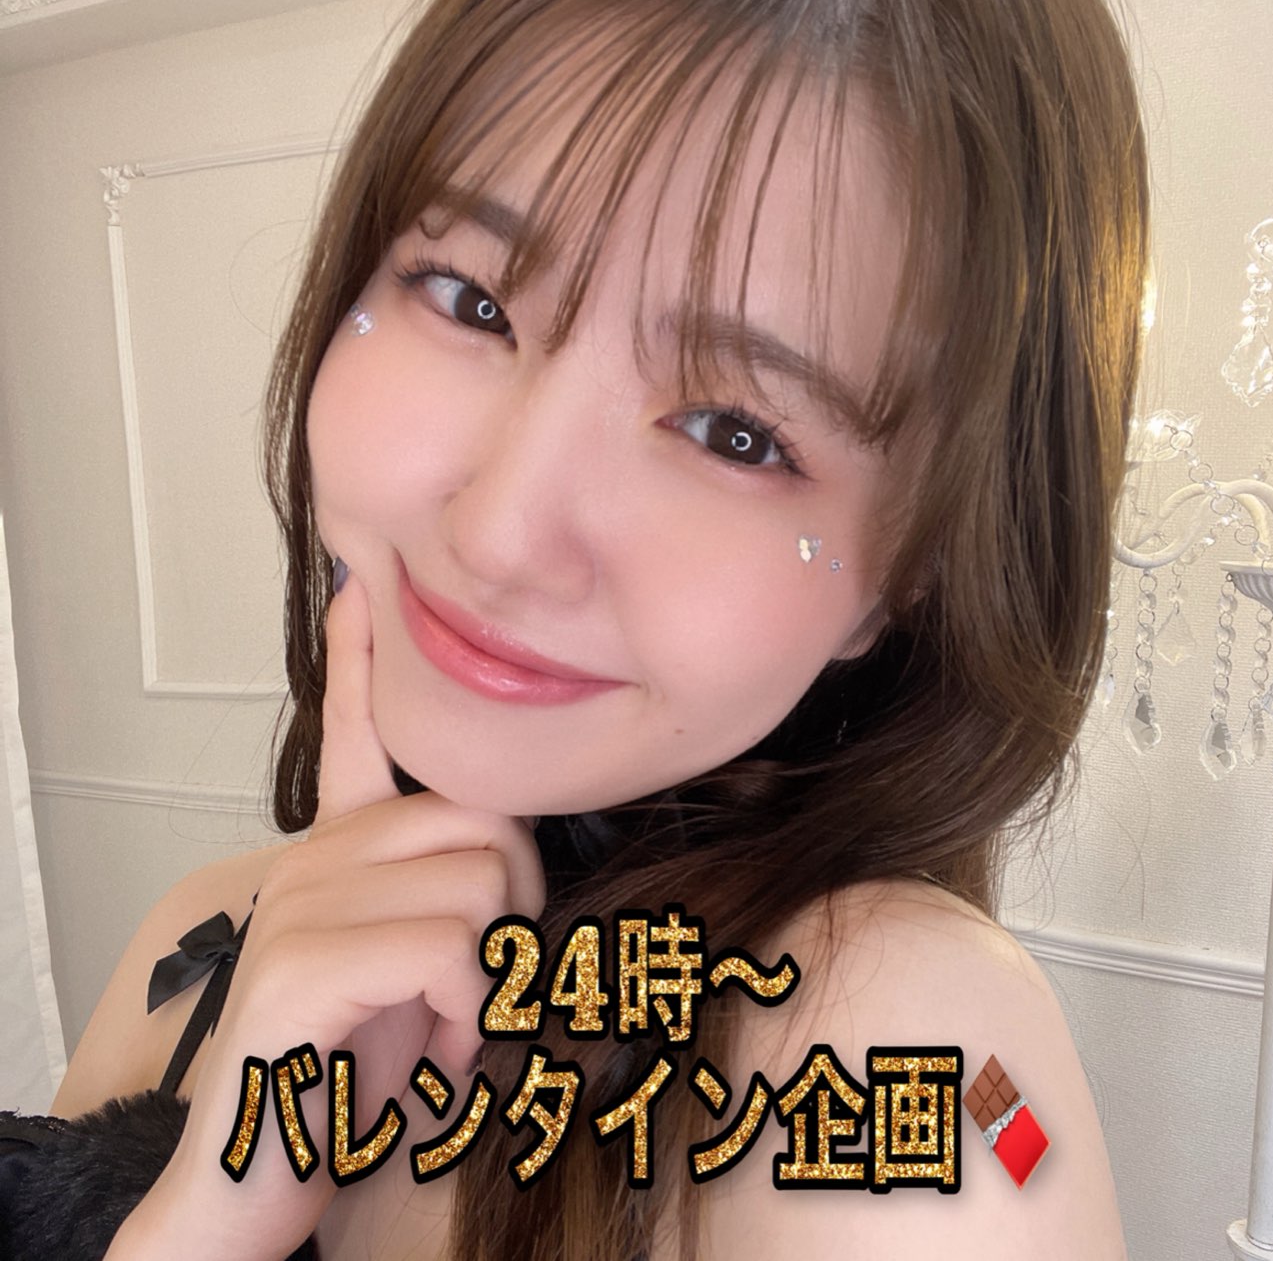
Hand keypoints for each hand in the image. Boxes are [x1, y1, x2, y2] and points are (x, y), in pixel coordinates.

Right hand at [109, 567, 544, 1258]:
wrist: (258, 1183)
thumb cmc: (353, 1071)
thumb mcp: (416, 970)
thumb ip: (446, 900)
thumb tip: (507, 860)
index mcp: (338, 853)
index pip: (353, 733)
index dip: (360, 661)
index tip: (361, 588)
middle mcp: (312, 860)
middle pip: (481, 817)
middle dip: (514, 903)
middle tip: (485, 976)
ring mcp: (300, 905)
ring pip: (477, 881)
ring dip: (494, 971)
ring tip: (455, 1023)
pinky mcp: (299, 967)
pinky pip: (449, 945)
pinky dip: (473, 1009)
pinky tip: (443, 1051)